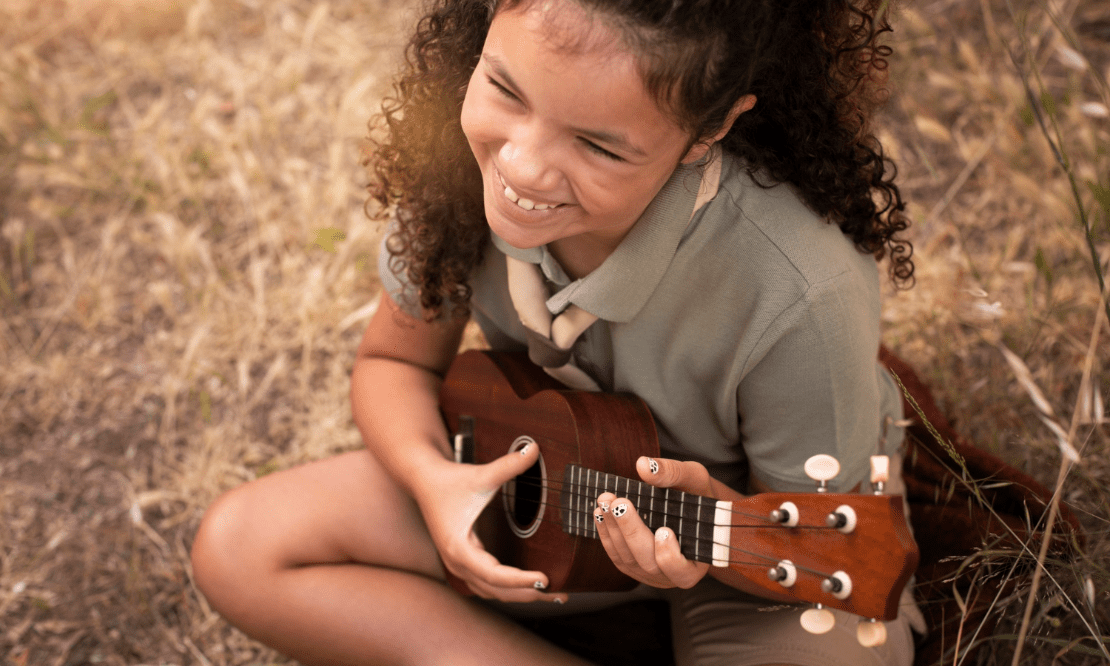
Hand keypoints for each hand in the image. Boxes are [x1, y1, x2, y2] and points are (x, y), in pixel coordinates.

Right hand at [413, 443, 566, 602]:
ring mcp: (458, 565)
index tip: (545, 579)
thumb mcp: (481, 474)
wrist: (424, 480)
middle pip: (496, 590)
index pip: (494, 574)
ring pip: (492, 592)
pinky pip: (487, 585)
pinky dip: (508, 589)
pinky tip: (527, 586)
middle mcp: (457, 562)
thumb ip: (509, 465)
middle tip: (560, 594)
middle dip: (528, 594)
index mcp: (459, 548)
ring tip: (550, 594)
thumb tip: (535, 448)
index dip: (520, 580)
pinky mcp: (462, 562)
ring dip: (520, 595)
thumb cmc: (450, 480)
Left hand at [593, 456, 722, 588]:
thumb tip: (643, 465)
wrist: (691, 507)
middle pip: (649, 562)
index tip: (664, 530)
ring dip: (613, 530)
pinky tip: (600, 513)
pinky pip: (618, 556)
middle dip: (631, 532)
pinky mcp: (635, 567)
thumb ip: (673, 473)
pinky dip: (607, 535)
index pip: (682, 570)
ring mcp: (653, 574)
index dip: (670, 555)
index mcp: (698, 561)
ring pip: (628, 560)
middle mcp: (675, 575)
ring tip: (605, 501)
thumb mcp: (693, 478)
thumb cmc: (697, 494)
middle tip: (619, 504)